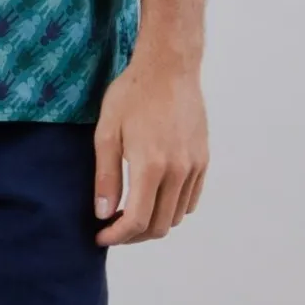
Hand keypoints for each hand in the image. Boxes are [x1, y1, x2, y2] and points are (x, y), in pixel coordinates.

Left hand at [92, 51, 208, 244]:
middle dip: (133, 236)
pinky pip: (190, 199)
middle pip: (159, 226)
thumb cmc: (132, 95)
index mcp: (151, 166)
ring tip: (131, 212)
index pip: (137, 221)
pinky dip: (172, 208)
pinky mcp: (203, 159)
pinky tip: (154, 197)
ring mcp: (194, 166)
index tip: (101, 236)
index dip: (117, 237)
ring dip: (153, 223)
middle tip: (112, 228)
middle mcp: (178, 171)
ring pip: (176, 215)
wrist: (169, 67)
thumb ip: (106, 177)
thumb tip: (103, 214)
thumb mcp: (106, 133)